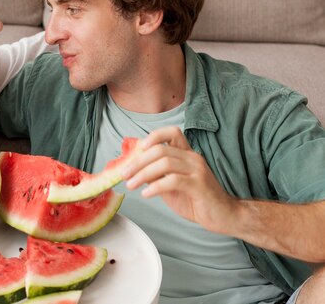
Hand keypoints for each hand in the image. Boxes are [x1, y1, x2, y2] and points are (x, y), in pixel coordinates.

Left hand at [120, 126, 237, 233]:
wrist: (224, 215)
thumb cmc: (196, 199)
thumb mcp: (171, 184)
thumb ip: (156, 174)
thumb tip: (132, 168)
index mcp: (187, 153)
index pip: (171, 132)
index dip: (153, 136)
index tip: (138, 148)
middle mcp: (192, 157)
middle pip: (160, 149)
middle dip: (138, 161)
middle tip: (124, 174)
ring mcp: (197, 170)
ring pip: (164, 163)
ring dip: (142, 174)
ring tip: (131, 185)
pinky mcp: (199, 186)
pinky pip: (173, 180)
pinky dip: (155, 186)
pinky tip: (146, 194)